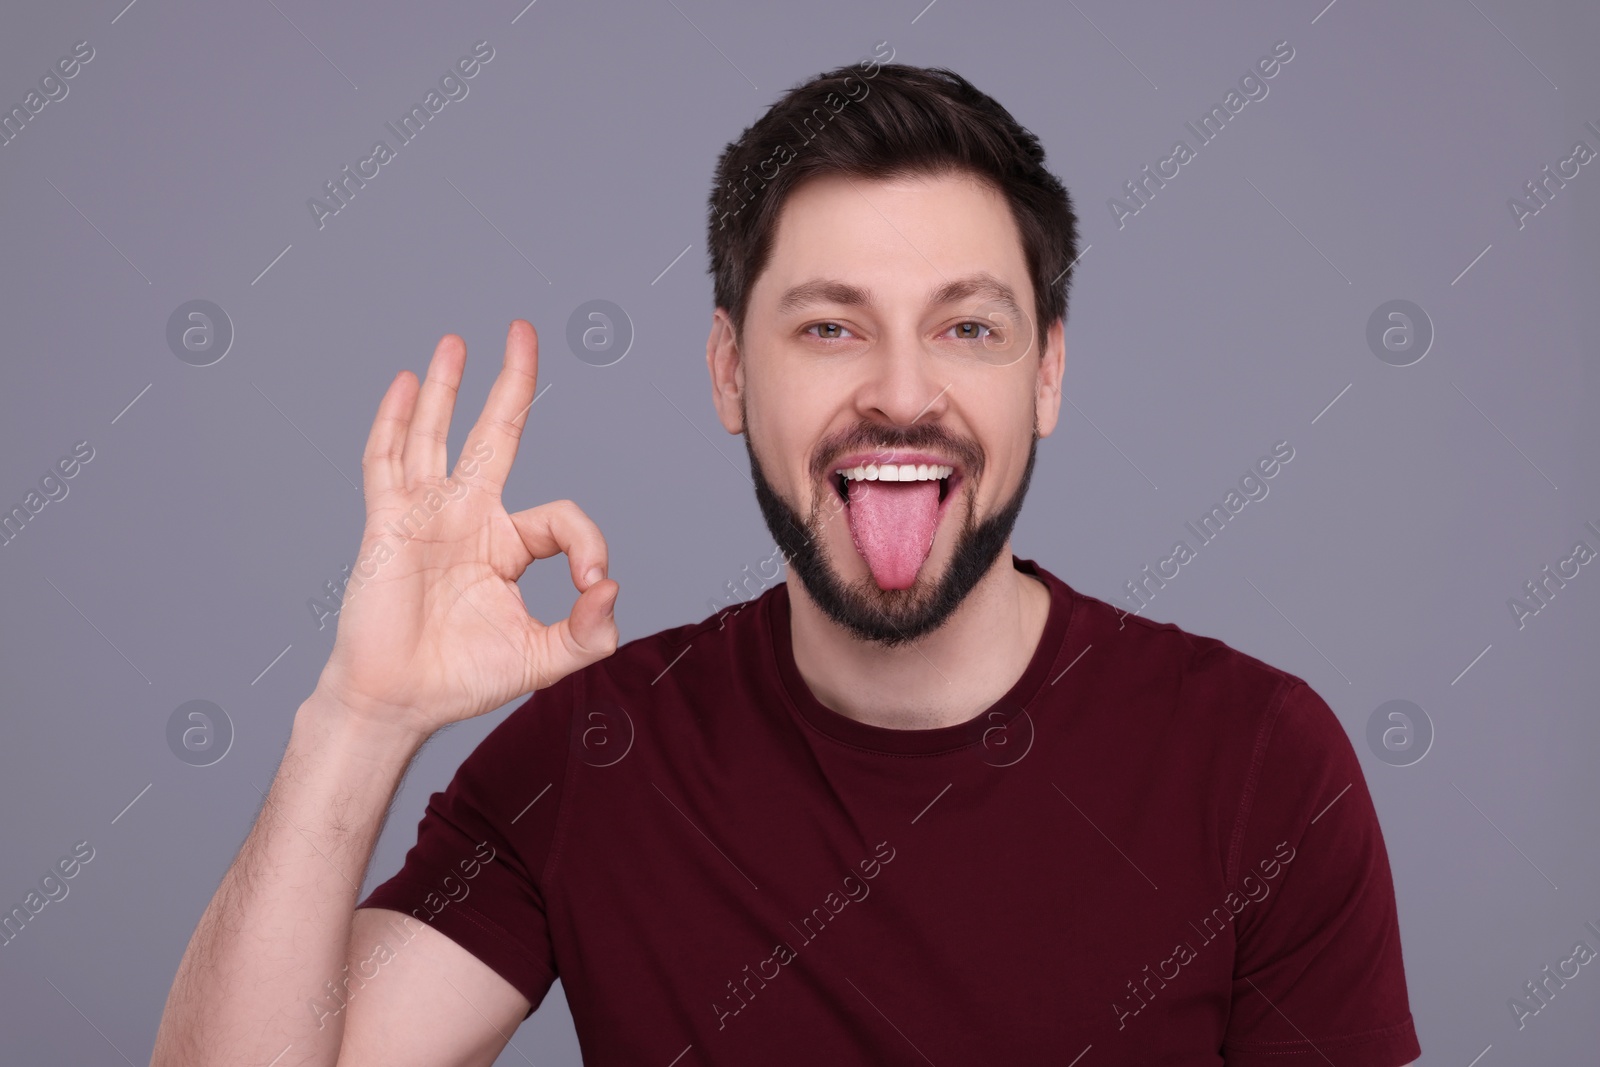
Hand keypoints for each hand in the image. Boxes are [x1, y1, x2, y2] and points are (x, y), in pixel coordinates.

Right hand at [314, 320, 618, 738]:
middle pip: (496, 434)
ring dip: (449, 388)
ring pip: (438, 435)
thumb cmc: (461, 678)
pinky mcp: (388, 522)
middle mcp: (468, 518)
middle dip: (512, 384)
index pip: (561, 517)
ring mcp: (426, 514)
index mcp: (507, 545)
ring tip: (459, 341)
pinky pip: (387, 461)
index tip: (593, 583)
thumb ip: (589, 633)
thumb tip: (612, 589)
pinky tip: (408, 383)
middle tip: (523, 333)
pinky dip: (395, 421)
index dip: (588, 542)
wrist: (397, 702)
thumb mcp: (544, 659)